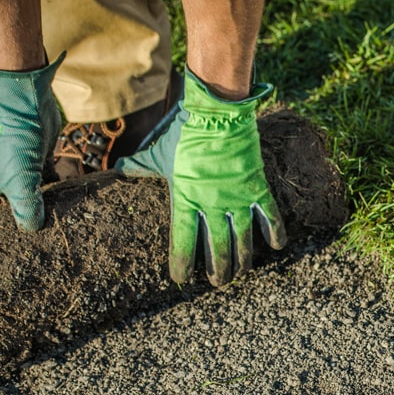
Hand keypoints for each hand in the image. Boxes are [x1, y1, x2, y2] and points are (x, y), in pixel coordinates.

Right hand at [0, 54, 62, 230]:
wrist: (31, 111)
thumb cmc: (18, 146)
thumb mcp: (20, 183)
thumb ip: (26, 208)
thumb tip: (32, 229)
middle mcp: (5, 180)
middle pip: (4, 206)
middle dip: (10, 223)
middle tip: (21, 243)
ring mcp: (24, 170)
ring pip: (29, 196)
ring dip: (38, 209)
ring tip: (50, 230)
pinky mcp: (41, 161)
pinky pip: (49, 183)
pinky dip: (56, 193)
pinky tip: (69, 205)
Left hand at [114, 68, 286, 285]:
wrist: (217, 112)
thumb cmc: (184, 133)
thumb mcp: (159, 154)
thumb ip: (140, 167)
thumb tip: (117, 170)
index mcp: (185, 200)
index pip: (183, 243)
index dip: (182, 266)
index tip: (181, 280)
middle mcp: (212, 205)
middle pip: (218, 250)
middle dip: (218, 271)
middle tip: (217, 282)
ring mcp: (237, 198)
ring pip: (243, 241)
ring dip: (242, 261)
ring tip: (239, 274)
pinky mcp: (257, 188)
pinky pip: (270, 217)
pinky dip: (275, 233)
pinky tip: (276, 247)